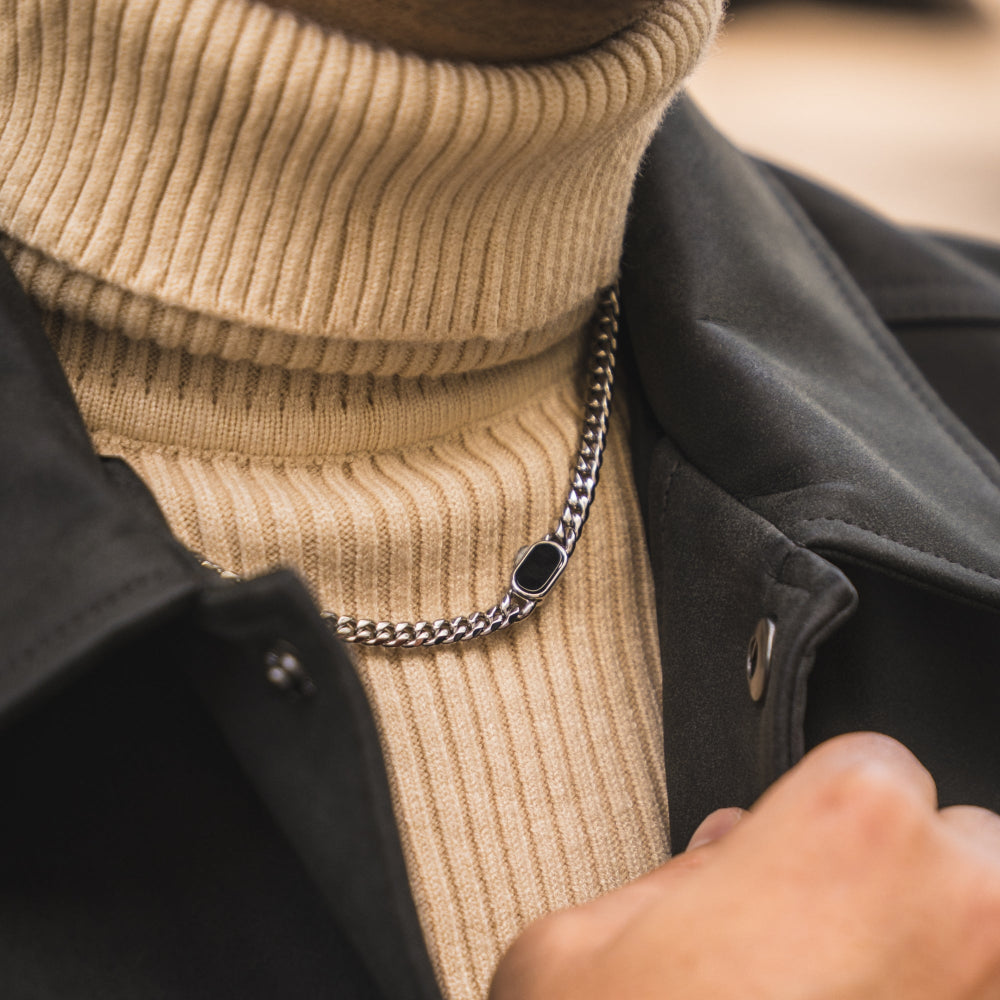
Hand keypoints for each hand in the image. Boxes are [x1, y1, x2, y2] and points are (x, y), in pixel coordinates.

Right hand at [490, 733, 999, 998]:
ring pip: (987, 942)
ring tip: (838, 993)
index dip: (824, 813)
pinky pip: (970, 998)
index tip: (792, 854)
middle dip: (901, 883)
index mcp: (848, 828)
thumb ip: (667, 882)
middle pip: (968, 851)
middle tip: (820, 942)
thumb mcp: (576, 944)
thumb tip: (722, 859)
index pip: (879, 764)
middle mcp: (952, 914)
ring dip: (929, 961)